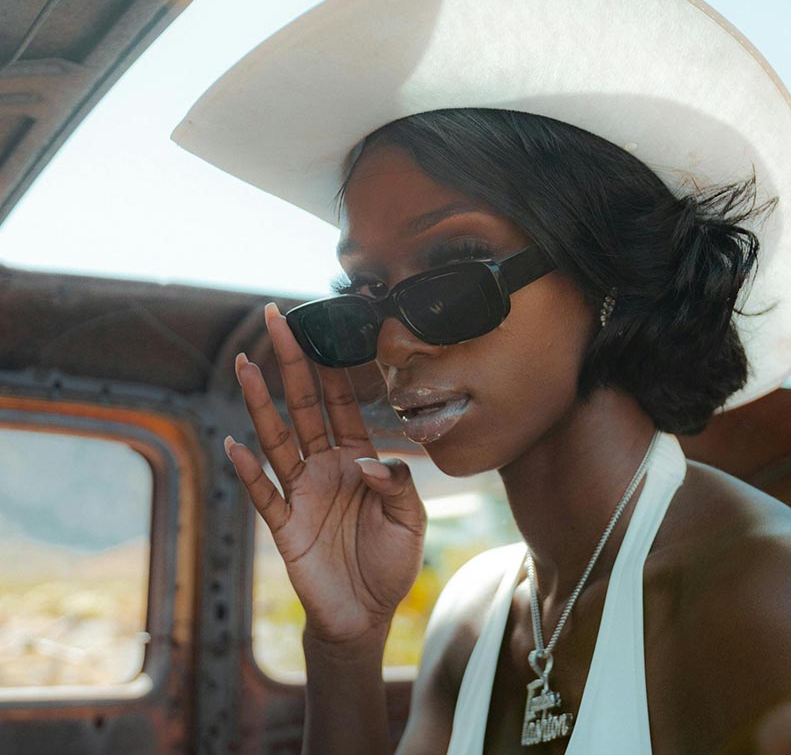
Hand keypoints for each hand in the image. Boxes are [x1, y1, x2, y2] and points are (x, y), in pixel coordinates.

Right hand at [225, 302, 425, 644]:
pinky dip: (250, 471)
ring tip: (246, 366)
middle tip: (275, 320)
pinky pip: (264, 494)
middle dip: (291, 363)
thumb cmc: (391, 562)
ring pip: (278, 438)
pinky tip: (236, 445)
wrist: (366, 615)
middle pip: (305, 405)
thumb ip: (397, 485)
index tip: (320, 328)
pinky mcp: (286, 526)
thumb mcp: (409, 520)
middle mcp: (327, 466)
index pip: (342, 402)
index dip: (331, 366)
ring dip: (262, 403)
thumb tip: (367, 462)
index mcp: (360, 458)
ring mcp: (303, 493)